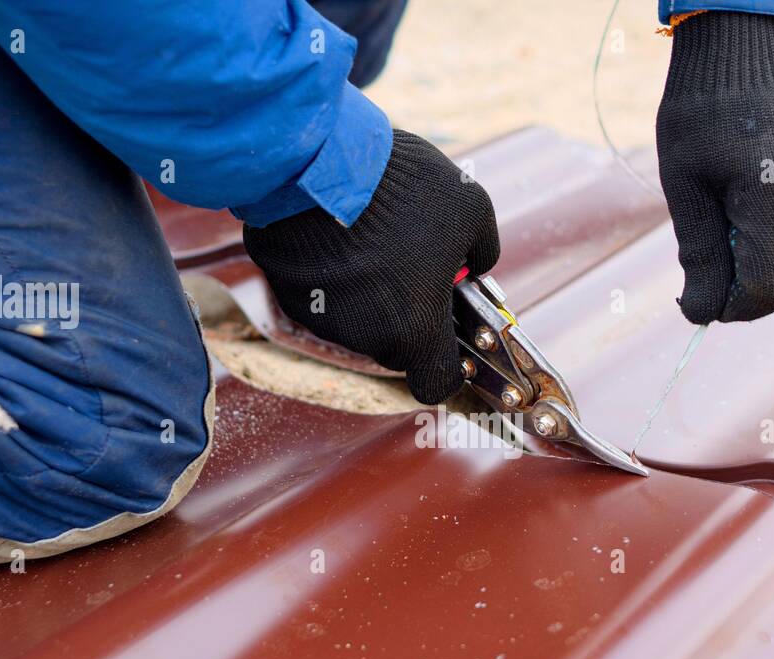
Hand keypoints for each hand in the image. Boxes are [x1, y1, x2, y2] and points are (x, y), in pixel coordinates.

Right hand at [243, 130, 499, 403]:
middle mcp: (366, 337)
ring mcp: (322, 319)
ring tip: (375, 237)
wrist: (319, 159)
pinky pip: (323, 296)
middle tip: (415, 265)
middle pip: (397, 345)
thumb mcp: (471, 208)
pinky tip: (341, 233)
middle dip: (410, 313)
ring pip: (359, 319)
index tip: (450, 338)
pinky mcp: (290, 294)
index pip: (435, 383)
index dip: (447, 366)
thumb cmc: (404, 189)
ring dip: (371, 292)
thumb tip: (476, 264)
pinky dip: (335, 275)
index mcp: (414, 331)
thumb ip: (482, 249)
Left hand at [656, 12, 773, 324]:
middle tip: (721, 265)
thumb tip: (702, 314)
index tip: (702, 299)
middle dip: (759, 290)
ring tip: (746, 234)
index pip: (767, 292)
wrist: (746, 49)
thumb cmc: (703, 114)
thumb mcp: (686, 186)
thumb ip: (701, 255)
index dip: (731, 307)